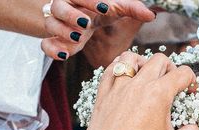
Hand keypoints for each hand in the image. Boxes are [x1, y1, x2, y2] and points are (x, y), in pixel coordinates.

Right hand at [41, 0, 155, 60]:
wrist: (82, 20)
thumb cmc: (99, 11)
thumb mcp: (115, 9)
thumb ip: (132, 9)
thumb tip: (152, 15)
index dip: (91, 1)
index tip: (106, 8)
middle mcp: (64, 9)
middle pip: (58, 7)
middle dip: (70, 15)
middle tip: (86, 24)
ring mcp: (57, 25)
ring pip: (51, 25)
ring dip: (64, 32)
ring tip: (79, 39)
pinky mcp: (55, 42)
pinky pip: (46, 45)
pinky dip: (53, 50)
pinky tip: (65, 55)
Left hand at [79, 51, 198, 129]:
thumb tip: (193, 128)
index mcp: (159, 93)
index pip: (182, 73)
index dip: (192, 81)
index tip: (190, 92)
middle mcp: (138, 84)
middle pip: (159, 60)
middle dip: (171, 68)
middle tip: (172, 83)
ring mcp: (118, 87)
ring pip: (130, 58)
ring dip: (143, 62)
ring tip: (146, 74)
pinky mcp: (103, 95)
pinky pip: (109, 71)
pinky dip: (119, 69)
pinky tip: (124, 79)